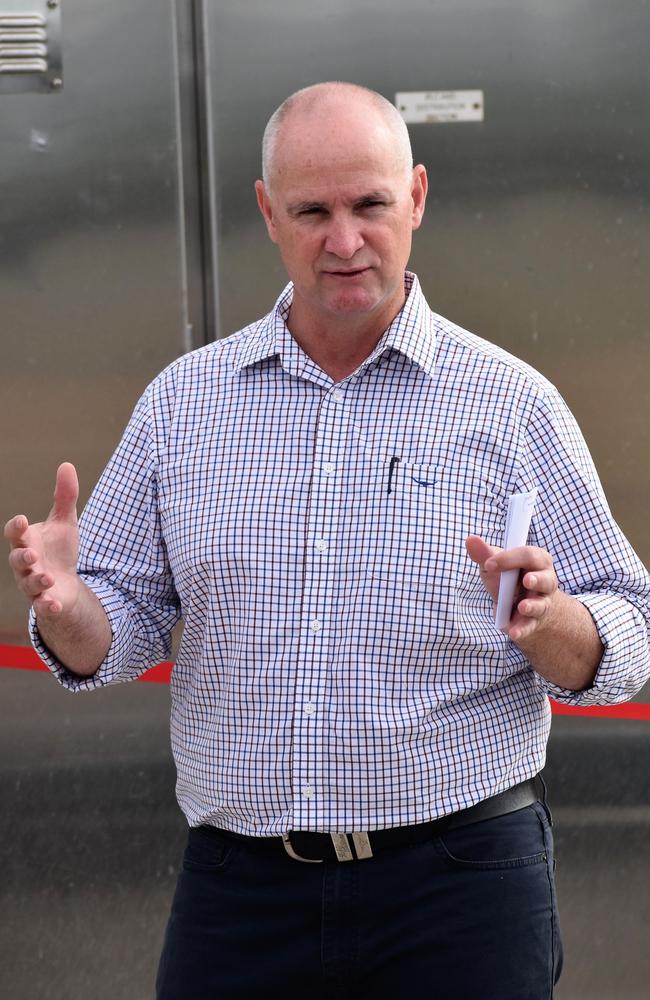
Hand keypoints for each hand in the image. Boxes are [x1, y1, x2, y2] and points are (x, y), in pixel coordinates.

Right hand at [5, 463, 80, 617]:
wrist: (65, 581)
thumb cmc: (59, 548)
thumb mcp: (65, 521)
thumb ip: (64, 496)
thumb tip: (67, 465)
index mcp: (27, 540)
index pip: (14, 533)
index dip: (16, 528)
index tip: (21, 520)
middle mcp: (25, 562)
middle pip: (17, 559)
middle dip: (22, 556)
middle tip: (32, 553)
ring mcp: (32, 583)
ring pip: (28, 584)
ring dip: (36, 581)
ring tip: (47, 577)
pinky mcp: (44, 601)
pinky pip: (41, 605)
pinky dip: (47, 605)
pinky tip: (54, 604)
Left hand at [465, 534, 558, 642]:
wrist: (518, 609)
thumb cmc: (508, 581)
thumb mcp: (496, 567)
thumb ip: (484, 554)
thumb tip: (470, 539)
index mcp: (536, 561)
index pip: (529, 555)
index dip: (510, 558)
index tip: (488, 564)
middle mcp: (545, 581)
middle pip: (545, 578)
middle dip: (537, 579)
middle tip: (527, 580)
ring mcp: (542, 603)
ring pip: (541, 604)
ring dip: (532, 606)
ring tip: (522, 607)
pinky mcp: (535, 622)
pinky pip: (530, 626)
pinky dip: (522, 629)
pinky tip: (513, 632)